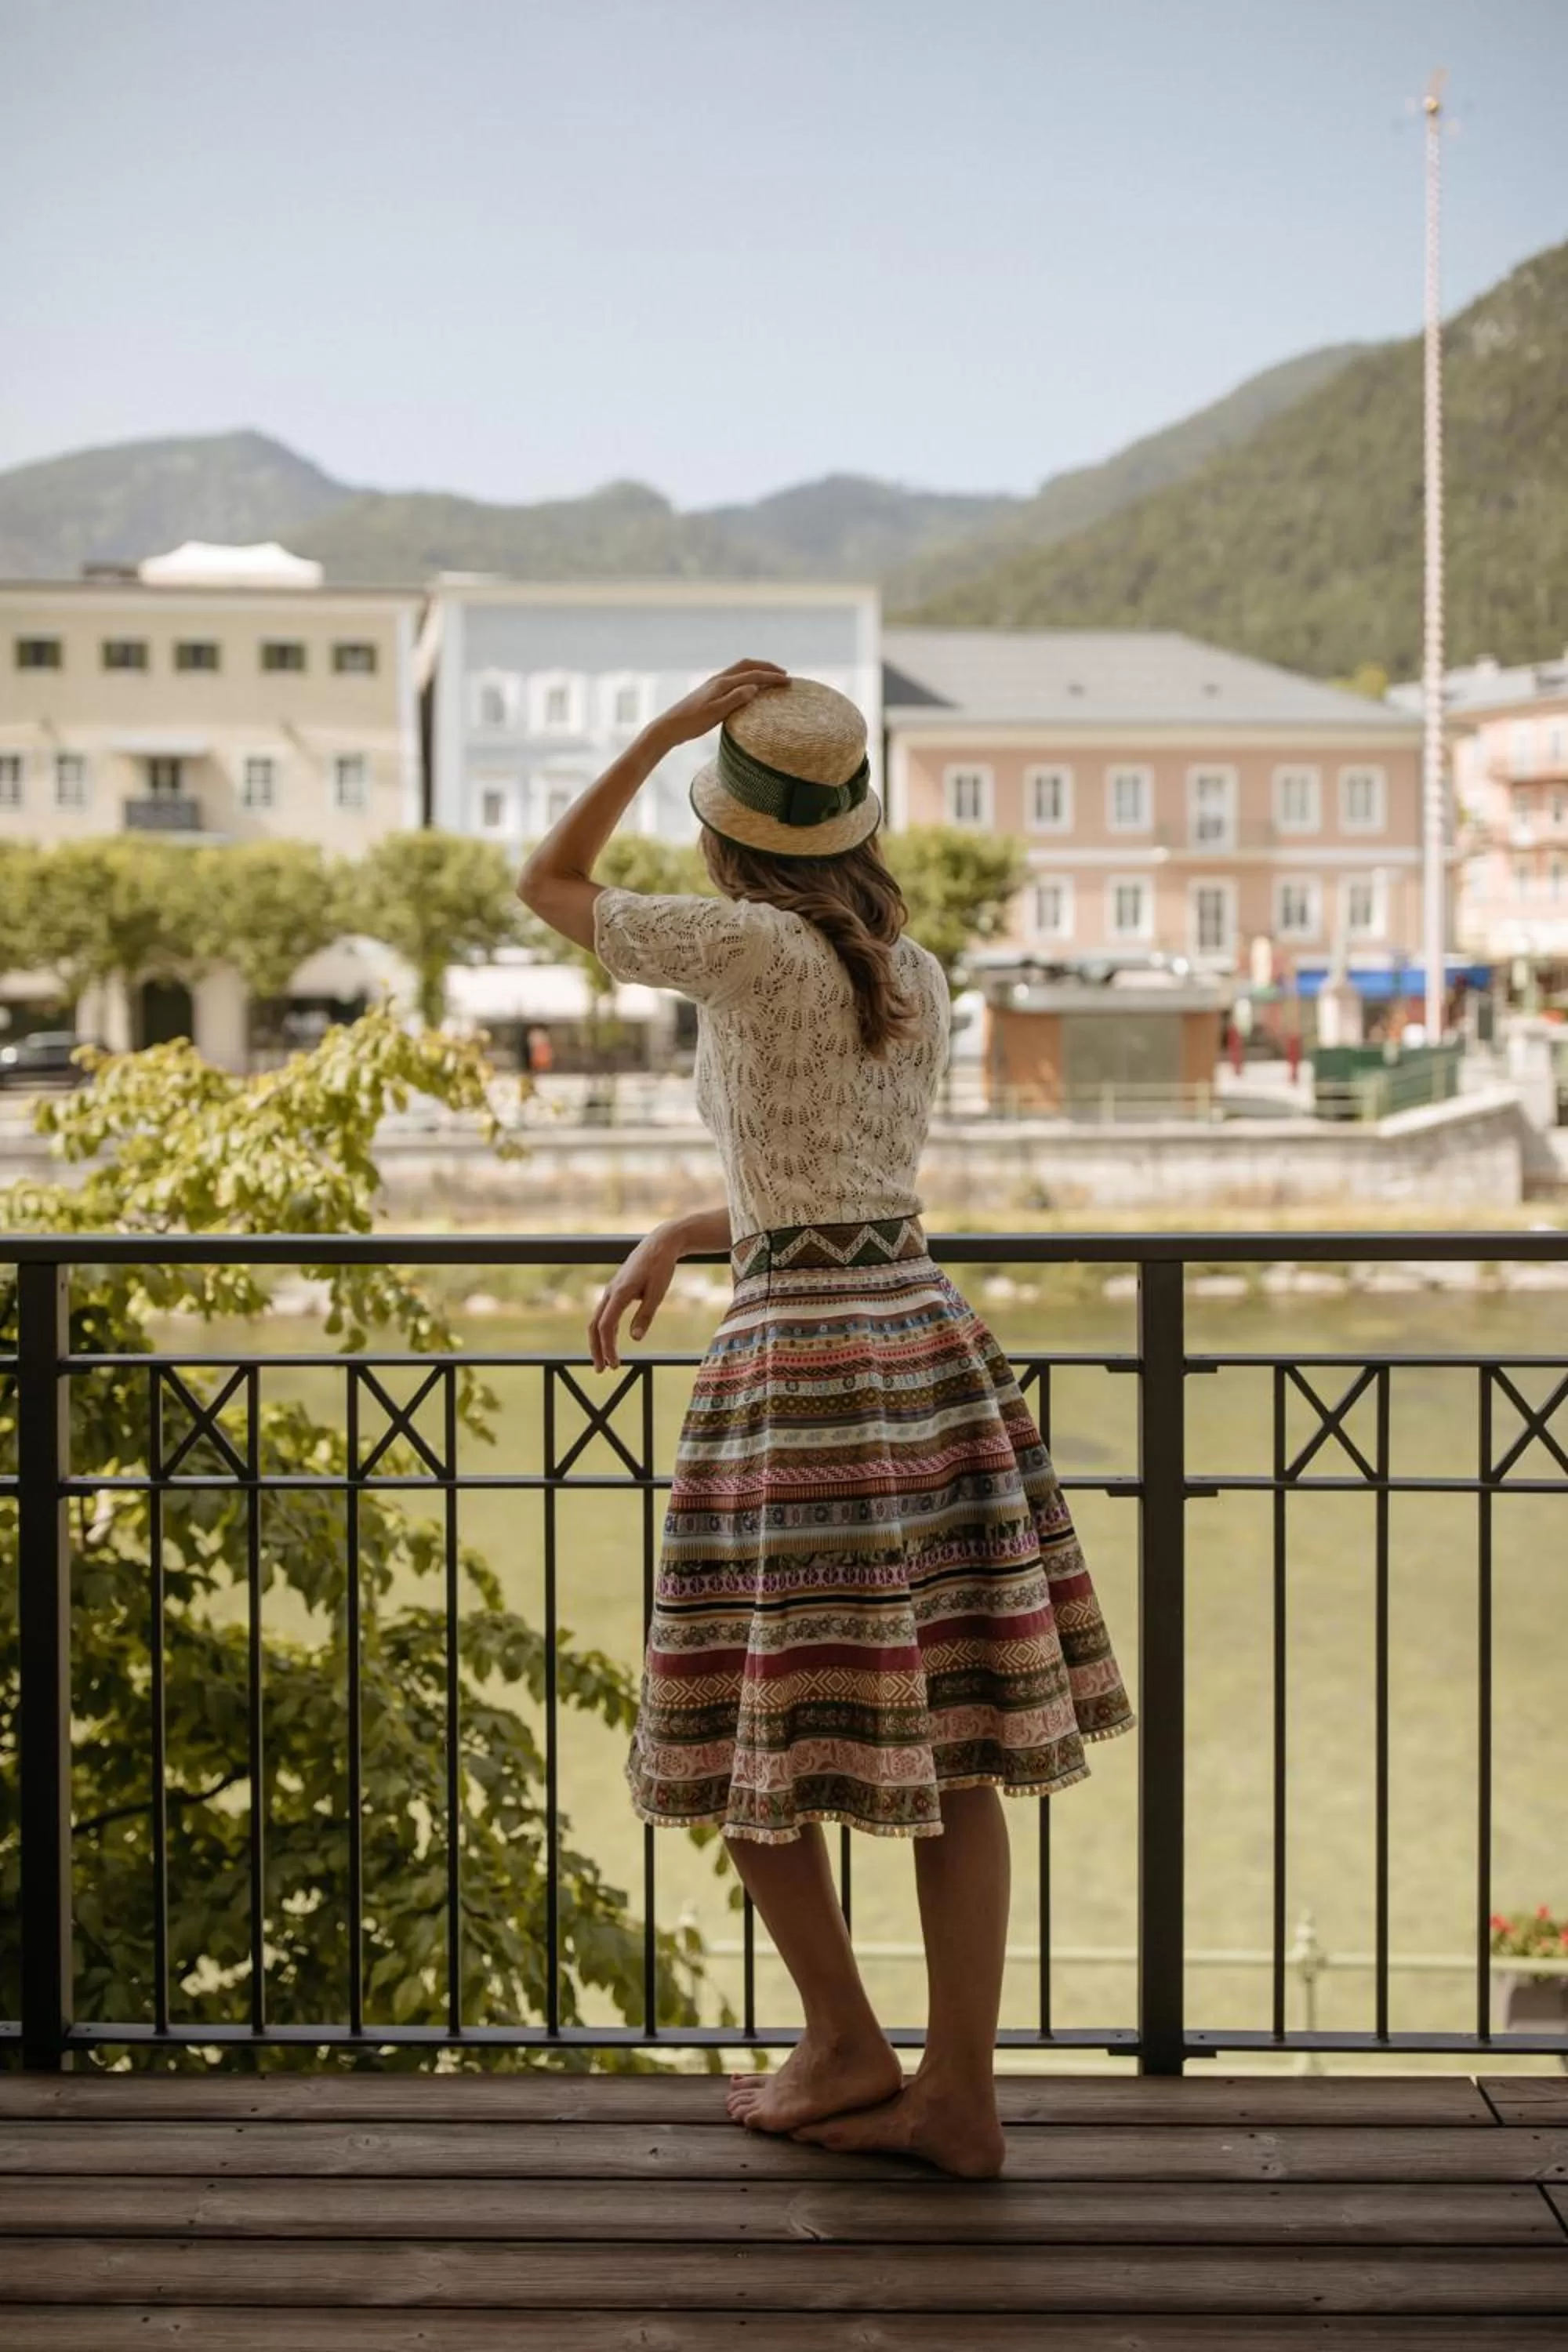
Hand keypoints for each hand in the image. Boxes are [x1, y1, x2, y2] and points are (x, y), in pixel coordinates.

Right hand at [589, 1222, 683, 1370]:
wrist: (659, 1244)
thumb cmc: (661, 1267)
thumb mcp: (658, 1292)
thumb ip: (645, 1315)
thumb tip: (635, 1338)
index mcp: (619, 1293)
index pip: (606, 1326)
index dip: (608, 1347)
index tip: (614, 1364)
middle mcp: (610, 1292)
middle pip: (595, 1325)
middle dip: (596, 1349)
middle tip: (602, 1369)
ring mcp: (611, 1290)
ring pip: (597, 1319)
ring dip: (599, 1341)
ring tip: (605, 1360)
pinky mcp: (615, 1290)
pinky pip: (604, 1313)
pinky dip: (604, 1330)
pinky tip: (611, 1340)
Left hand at [652, 658, 788, 749]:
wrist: (669, 727)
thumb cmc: (692, 723)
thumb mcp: (715, 713)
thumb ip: (735, 699)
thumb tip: (755, 687)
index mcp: (722, 684)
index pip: (753, 676)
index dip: (772, 677)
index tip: (788, 681)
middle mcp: (719, 679)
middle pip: (747, 665)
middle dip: (767, 667)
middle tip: (784, 674)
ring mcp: (714, 684)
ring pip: (740, 669)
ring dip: (757, 670)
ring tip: (771, 677)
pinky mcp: (710, 691)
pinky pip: (734, 677)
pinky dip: (747, 676)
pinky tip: (750, 686)